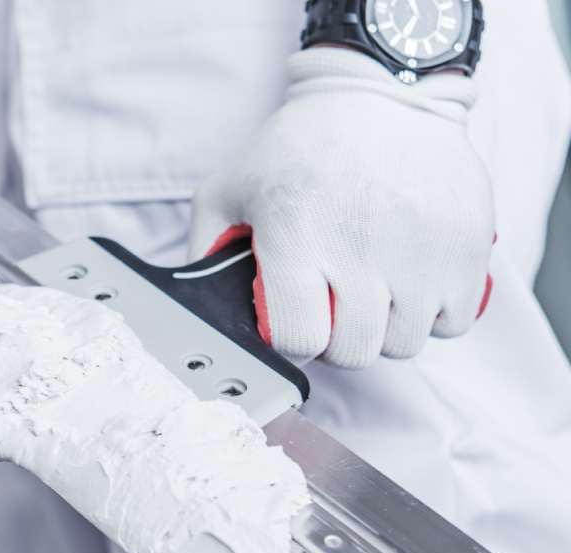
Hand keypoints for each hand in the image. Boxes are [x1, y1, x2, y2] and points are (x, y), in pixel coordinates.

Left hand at [188, 48, 493, 368]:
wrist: (383, 91)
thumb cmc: (297, 147)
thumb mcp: (229, 187)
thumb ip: (203, 248)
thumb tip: (195, 308)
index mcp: (294, 234)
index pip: (299, 340)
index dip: (295, 341)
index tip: (296, 321)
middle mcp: (359, 245)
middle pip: (354, 351)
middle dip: (338, 340)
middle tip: (335, 306)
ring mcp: (420, 247)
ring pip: (405, 343)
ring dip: (387, 328)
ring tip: (375, 290)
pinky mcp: (468, 243)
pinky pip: (454, 321)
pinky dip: (435, 313)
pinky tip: (413, 282)